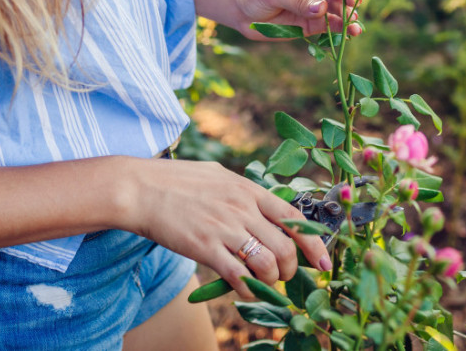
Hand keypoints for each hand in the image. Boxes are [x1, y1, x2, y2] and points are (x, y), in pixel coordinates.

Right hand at [123, 158, 331, 299]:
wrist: (140, 189)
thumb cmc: (177, 181)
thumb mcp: (219, 175)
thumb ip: (243, 191)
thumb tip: (264, 203)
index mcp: (249, 190)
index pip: (295, 218)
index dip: (314, 243)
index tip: (325, 262)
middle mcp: (242, 208)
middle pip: (286, 246)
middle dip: (292, 269)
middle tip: (285, 276)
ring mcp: (225, 229)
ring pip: (268, 263)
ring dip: (272, 280)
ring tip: (265, 282)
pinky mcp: (205, 248)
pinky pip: (239, 276)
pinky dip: (248, 288)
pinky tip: (244, 289)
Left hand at [233, 0, 358, 39]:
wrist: (240, 11)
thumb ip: (297, 1)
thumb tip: (323, 8)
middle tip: (351, 3)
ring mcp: (316, 3)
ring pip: (337, 7)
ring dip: (347, 15)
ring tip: (354, 25)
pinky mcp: (313, 22)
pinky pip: (329, 25)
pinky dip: (340, 29)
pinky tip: (351, 33)